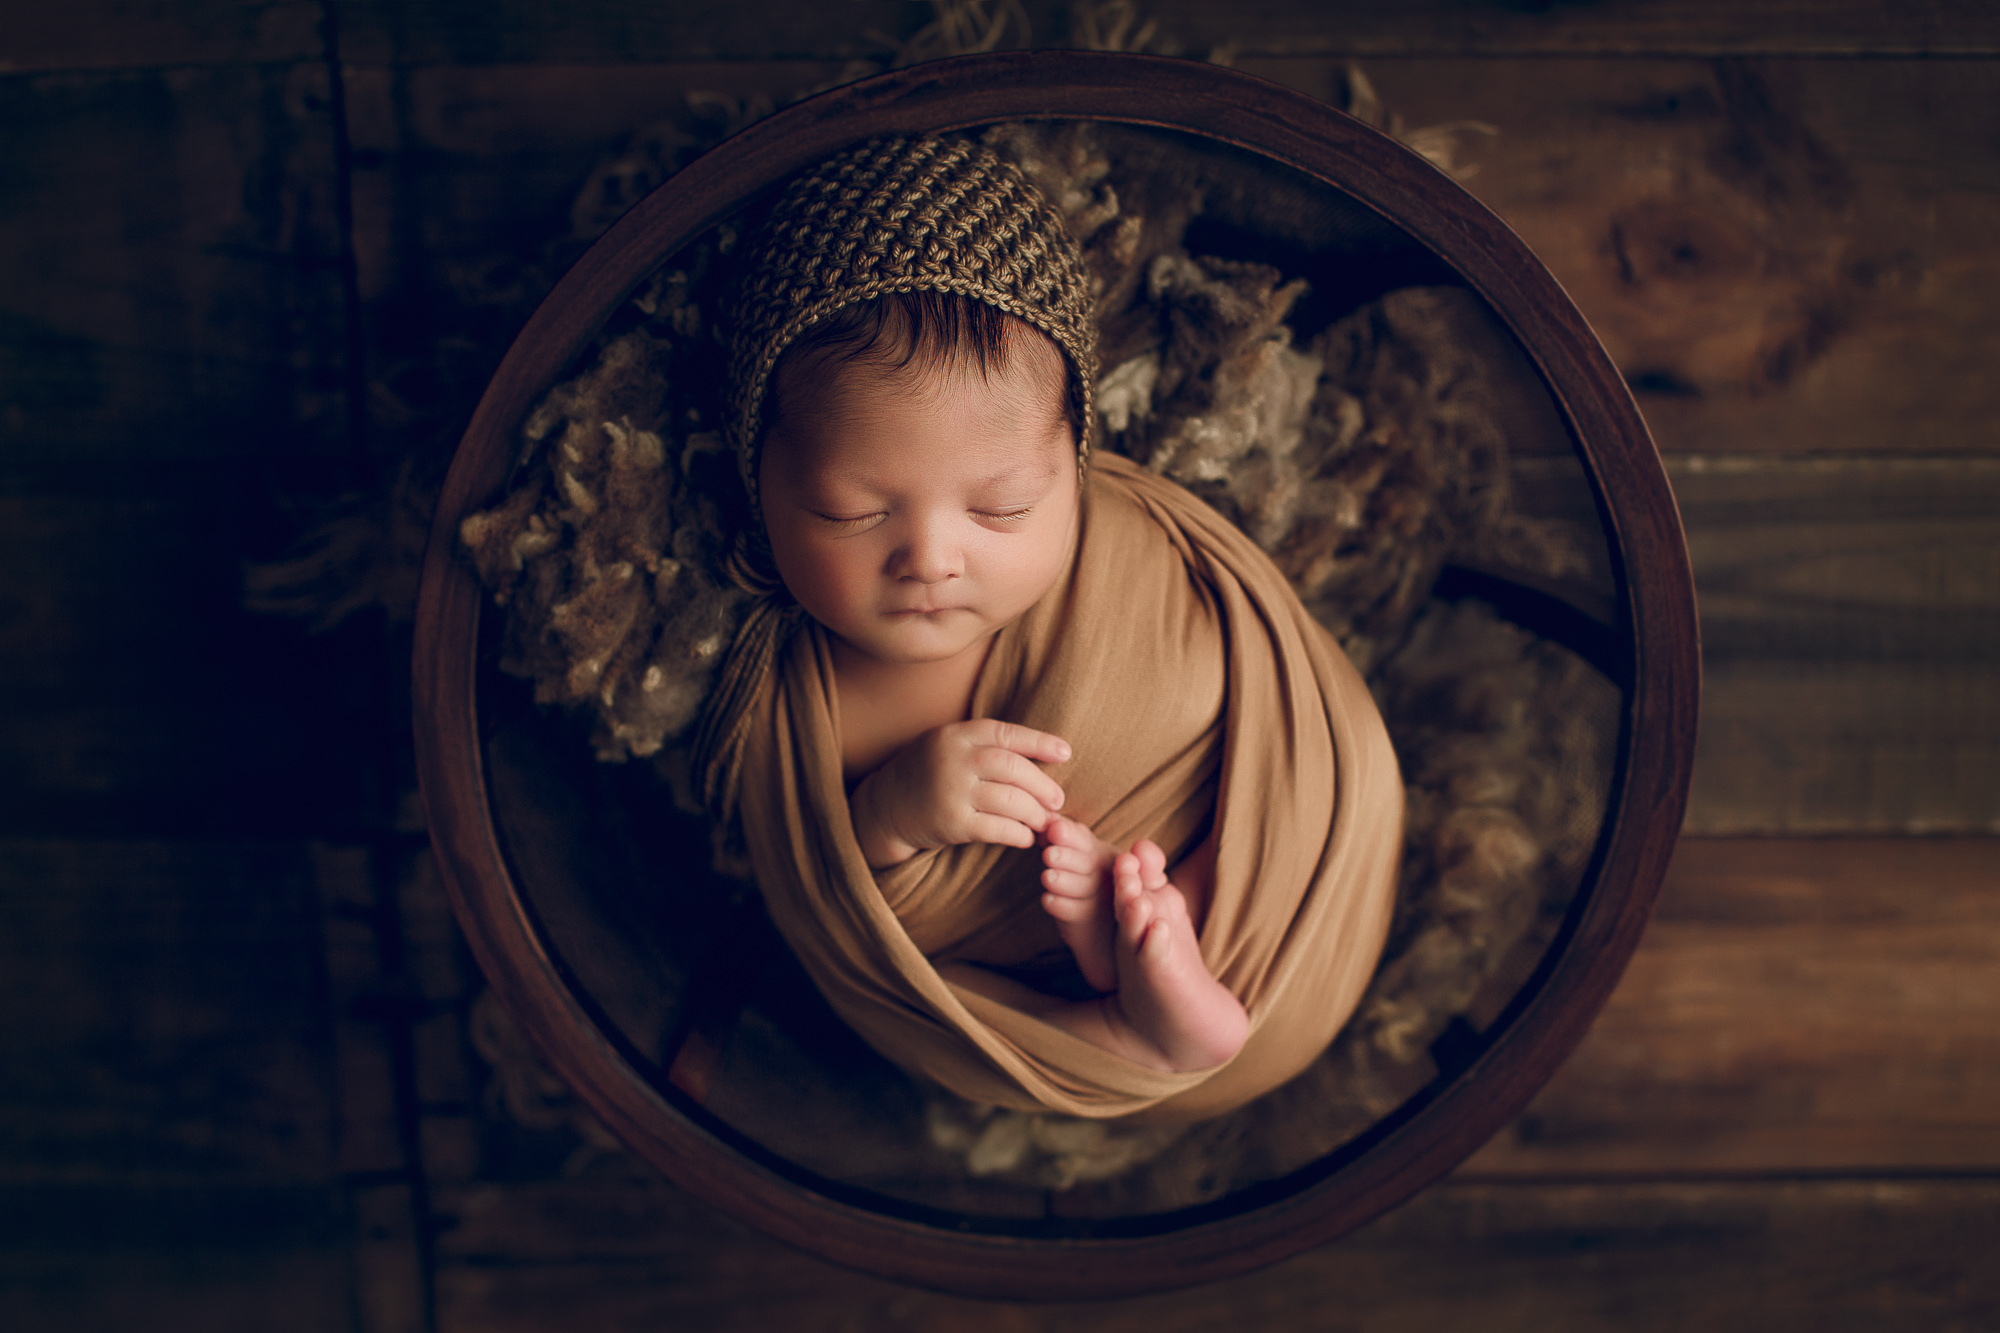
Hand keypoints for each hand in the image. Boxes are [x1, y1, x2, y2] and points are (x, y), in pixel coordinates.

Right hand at [849, 720, 1070, 868]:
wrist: (884, 809)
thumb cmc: (926, 775)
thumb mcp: (947, 747)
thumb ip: (983, 745)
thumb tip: (1039, 753)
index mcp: (955, 736)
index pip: (1006, 734)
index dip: (1039, 742)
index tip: (1066, 752)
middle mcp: (953, 760)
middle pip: (1012, 767)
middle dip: (1042, 784)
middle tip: (1058, 799)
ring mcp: (951, 792)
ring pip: (1009, 800)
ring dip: (1034, 813)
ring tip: (1044, 821)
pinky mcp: (951, 823)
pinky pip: (996, 829)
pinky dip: (1017, 834)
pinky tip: (1025, 837)